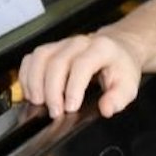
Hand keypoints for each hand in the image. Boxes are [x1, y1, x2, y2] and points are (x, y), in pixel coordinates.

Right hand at [18, 31, 143, 118]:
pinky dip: (26, 76)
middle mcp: (79, 43)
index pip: (82, 65)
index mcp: (101, 49)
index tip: (70, 107)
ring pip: (40, 57)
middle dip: (52, 90)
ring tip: (38, 102)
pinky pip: (31, 59)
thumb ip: (118, 98)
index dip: (73, 87)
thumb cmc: (120, 66)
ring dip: (35, 82)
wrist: (116, 48)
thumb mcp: (129, 85)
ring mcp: (62, 44)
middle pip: (57, 62)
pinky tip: (30, 92)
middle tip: (55, 112)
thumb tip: (106, 109)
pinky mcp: (50, 49)